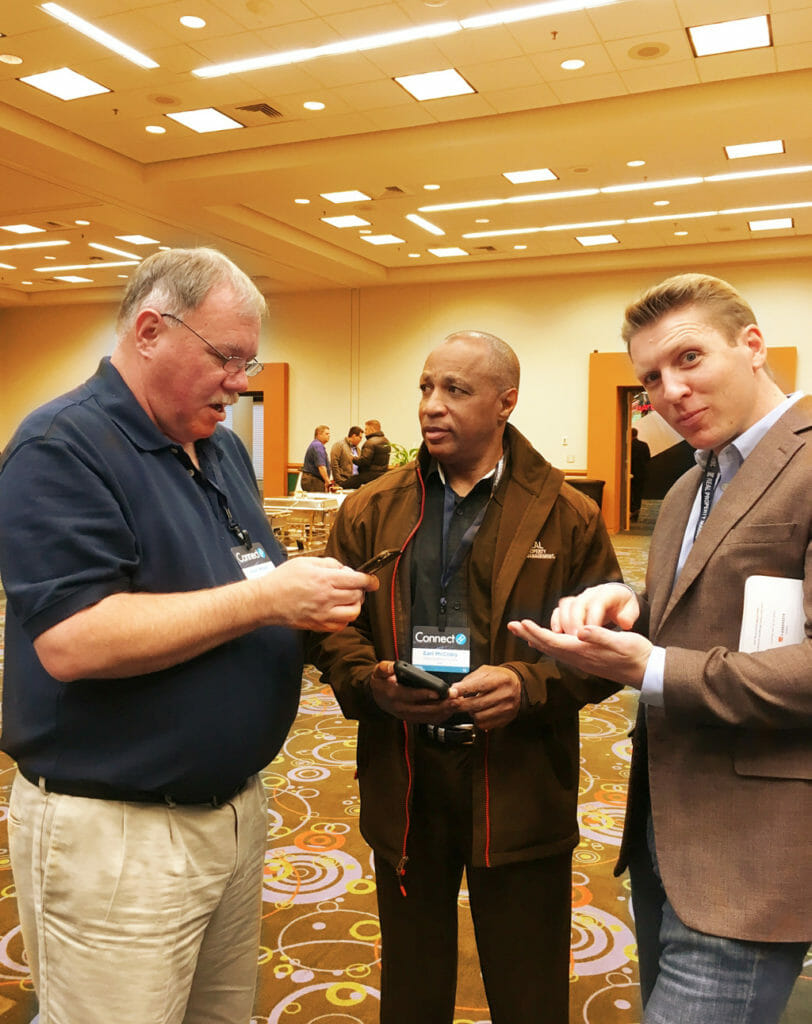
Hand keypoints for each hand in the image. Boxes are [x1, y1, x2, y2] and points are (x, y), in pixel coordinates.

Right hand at [257, 556, 377, 631]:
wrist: (266, 600)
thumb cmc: (282, 580)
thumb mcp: (306, 562)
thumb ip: (329, 563)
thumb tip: (344, 569)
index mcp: (324, 579)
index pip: (357, 580)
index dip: (369, 580)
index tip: (372, 580)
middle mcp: (326, 597)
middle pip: (358, 596)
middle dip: (360, 590)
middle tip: (354, 587)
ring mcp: (323, 614)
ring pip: (353, 613)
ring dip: (355, 605)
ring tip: (348, 599)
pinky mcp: (318, 625)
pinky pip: (341, 625)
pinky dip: (345, 618)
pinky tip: (338, 610)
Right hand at [369, 660, 456, 723]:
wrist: (376, 697)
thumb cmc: (381, 683)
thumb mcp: (378, 672)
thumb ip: (384, 668)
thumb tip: (391, 666)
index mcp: (394, 695)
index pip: (411, 695)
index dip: (425, 694)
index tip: (438, 693)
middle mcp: (401, 707)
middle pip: (424, 708)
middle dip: (441, 705)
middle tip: (455, 699)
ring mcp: (408, 715)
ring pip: (428, 716)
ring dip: (444, 711)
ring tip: (456, 704)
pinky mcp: (413, 718)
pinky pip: (428, 720)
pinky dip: (441, 716)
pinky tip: (450, 711)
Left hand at [447, 665, 521, 729]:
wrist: (518, 685)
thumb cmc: (499, 677)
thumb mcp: (486, 671)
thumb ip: (469, 680)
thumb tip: (454, 690)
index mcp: (501, 680)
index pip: (479, 685)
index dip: (463, 690)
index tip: (451, 693)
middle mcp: (506, 694)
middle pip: (477, 704)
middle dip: (461, 704)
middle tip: (453, 702)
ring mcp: (507, 709)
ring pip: (479, 716)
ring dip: (471, 712)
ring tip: (473, 705)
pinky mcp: (506, 719)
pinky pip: (485, 725)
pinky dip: (478, 720)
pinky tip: (480, 712)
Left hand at [507, 619, 650, 688]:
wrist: (647, 672)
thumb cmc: (636, 654)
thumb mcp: (621, 642)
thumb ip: (600, 637)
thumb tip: (580, 632)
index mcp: (584, 651)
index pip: (553, 641)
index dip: (536, 632)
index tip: (521, 623)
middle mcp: (579, 658)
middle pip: (548, 646)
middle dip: (528, 635)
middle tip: (511, 625)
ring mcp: (582, 660)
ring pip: (553, 649)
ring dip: (536, 638)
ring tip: (522, 631)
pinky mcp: (587, 660)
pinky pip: (561, 651)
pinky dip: (549, 643)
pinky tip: (546, 640)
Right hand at [551, 582, 638, 633]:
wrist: (617, 599)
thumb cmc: (624, 607)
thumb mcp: (631, 610)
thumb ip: (628, 616)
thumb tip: (625, 623)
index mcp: (607, 593)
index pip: (597, 604)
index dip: (593, 619)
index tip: (591, 635)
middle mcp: (590, 593)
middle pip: (577, 604)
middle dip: (575, 623)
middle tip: (575, 639)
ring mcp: (579, 598)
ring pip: (565, 607)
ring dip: (563, 623)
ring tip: (565, 639)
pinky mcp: (570, 606)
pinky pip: (558, 610)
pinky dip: (555, 622)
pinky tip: (556, 635)